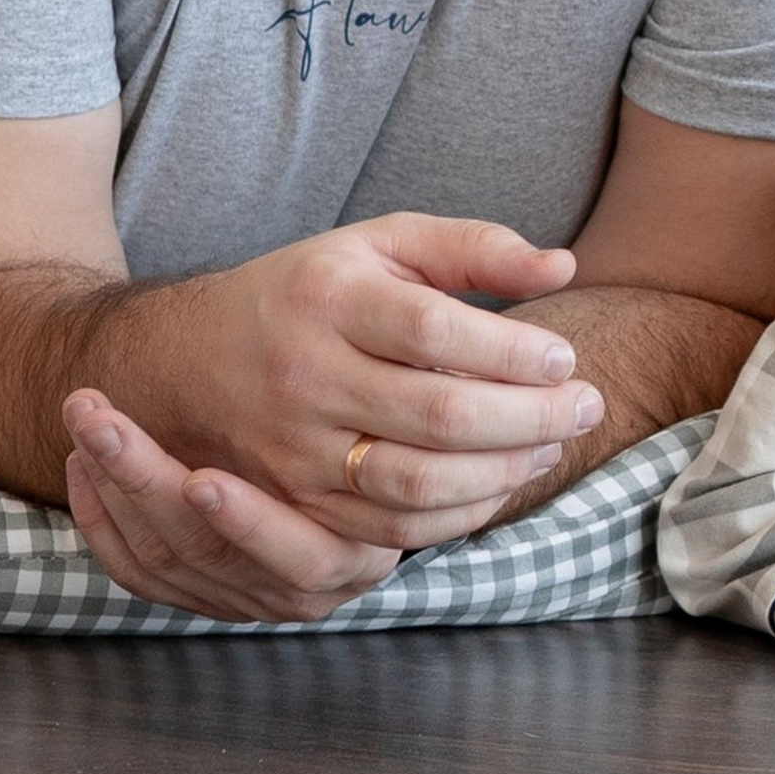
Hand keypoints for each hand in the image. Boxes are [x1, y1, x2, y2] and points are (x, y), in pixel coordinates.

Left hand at [65, 398, 409, 623]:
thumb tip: (375, 354)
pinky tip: (84, 465)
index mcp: (355, 555)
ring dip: (115, 487)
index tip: (202, 479)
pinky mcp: (195, 597)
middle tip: (101, 419)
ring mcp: (242, 598)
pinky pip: (133, 572)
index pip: (298, 555)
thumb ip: (356, 414)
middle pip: (210, 552)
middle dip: (144, 480)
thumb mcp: (377, 430)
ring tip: (89, 421)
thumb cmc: (359, 432)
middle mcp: (300, 590)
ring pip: (162, 559)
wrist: (341, 467)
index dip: (248, 523)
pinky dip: (98, 520)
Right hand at [119, 215, 603, 546]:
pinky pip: (394, 528)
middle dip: (533, 418)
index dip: (513, 351)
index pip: (435, 331)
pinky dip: (462, 513)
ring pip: (420, 483)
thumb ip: (473, 248)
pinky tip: (501, 482)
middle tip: (587, 405)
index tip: (566, 357)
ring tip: (552, 443)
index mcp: (327, 300)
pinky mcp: (296, 503)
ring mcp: (295, 449)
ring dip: (507, 472)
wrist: (187, 361)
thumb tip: (563, 265)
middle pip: (440, 416)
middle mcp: (305, 377)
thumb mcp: (381, 245)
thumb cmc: (309, 293)